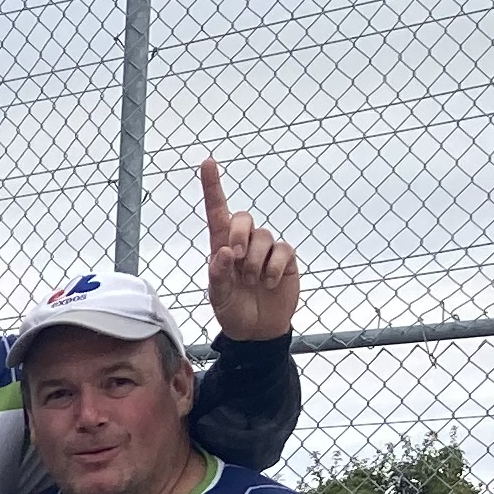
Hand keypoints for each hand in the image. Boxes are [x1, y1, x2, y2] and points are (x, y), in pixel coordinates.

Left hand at [199, 159, 300, 340]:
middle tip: (235, 258)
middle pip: (242, 218)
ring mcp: (266, 250)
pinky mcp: (286, 259)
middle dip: (239, 234)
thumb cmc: (232, 311)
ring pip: (263, 236)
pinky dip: (274, 268)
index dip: (213, 187)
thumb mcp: (219, 298)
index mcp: (221, 248)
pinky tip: (269, 283)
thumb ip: (218, 276)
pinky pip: (283, 250)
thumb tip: (224, 252)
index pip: (217, 212)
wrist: (257, 331)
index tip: (208, 162)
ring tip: (254, 282)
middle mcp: (244, 243)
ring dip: (256, 261)